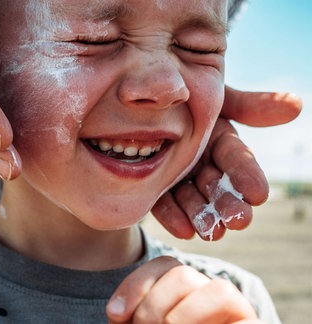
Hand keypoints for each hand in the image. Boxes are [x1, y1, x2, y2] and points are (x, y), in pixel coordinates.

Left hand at [106, 256, 262, 323]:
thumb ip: (134, 318)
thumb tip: (117, 313)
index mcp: (182, 289)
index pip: (163, 266)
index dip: (136, 286)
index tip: (115, 314)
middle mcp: (209, 293)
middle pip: (183, 274)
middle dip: (155, 303)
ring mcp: (235, 309)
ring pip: (218, 288)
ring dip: (185, 314)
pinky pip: (242, 315)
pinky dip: (214, 323)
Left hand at [152, 87, 301, 239]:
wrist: (128, 98)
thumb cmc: (178, 92)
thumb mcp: (210, 95)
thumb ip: (247, 104)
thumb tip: (297, 105)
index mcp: (217, 139)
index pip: (235, 158)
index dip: (246, 174)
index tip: (258, 194)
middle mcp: (199, 160)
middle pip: (216, 184)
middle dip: (227, 203)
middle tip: (237, 221)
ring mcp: (175, 175)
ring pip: (191, 198)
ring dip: (202, 215)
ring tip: (210, 232)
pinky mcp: (150, 184)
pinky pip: (160, 202)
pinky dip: (172, 216)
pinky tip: (182, 230)